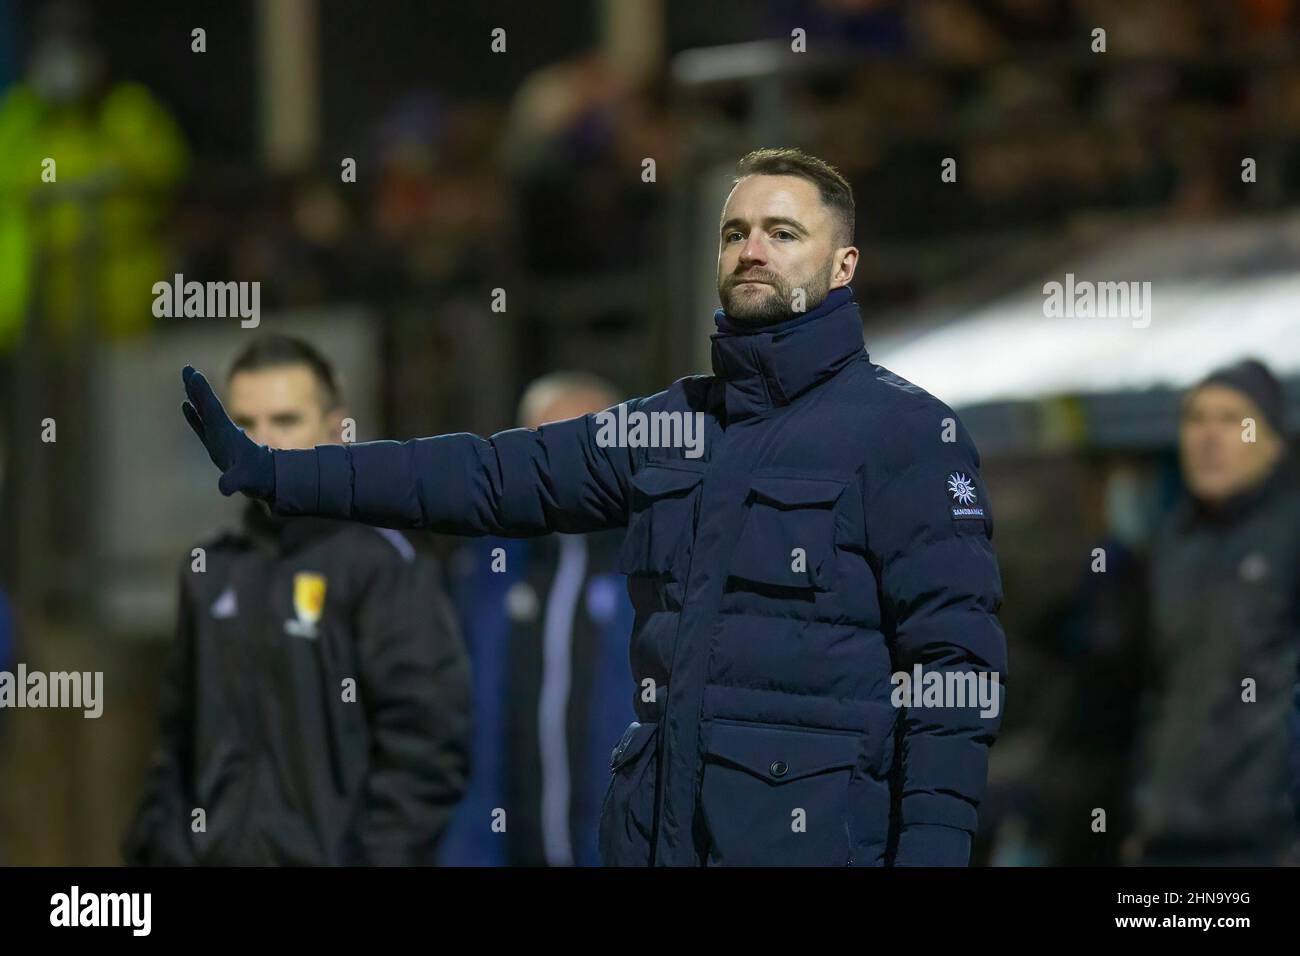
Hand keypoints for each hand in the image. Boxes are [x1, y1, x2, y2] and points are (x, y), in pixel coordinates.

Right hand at [181, 365, 274, 499]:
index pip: (212, 409)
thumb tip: (225, 488)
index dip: (203, 393)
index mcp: (226, 434)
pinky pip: (201, 425)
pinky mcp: (216, 444)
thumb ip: (233, 481)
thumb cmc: (254, 478)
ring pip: (204, 411)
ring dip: (195, 396)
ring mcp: (218, 436)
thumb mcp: (243, 480)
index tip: (194, 374)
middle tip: (187, 369)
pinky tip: (185, 405)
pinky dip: (193, 415)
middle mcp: (221, 431)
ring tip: (187, 380)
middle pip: (207, 405)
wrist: (266, 479)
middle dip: (197, 388)